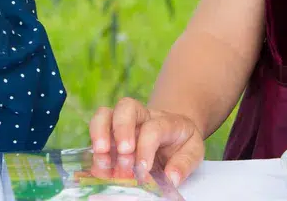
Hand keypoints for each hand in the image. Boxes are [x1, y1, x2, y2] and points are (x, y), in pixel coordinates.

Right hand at [89, 98, 204, 186]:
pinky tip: (98, 166)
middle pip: (126, 107)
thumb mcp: (193, 150)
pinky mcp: (110, 133)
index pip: (152, 128)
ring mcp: (123, 122)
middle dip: (121, 129)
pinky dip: (93, 148)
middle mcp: (141, 116)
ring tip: (101, 156)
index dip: (145, 148)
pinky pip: (96, 131)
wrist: (173, 131)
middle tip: (123, 153)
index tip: (143, 170)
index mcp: (165, 120)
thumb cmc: (181, 142)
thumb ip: (184, 163)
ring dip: (99, 133)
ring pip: (105, 114)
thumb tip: (171, 178)